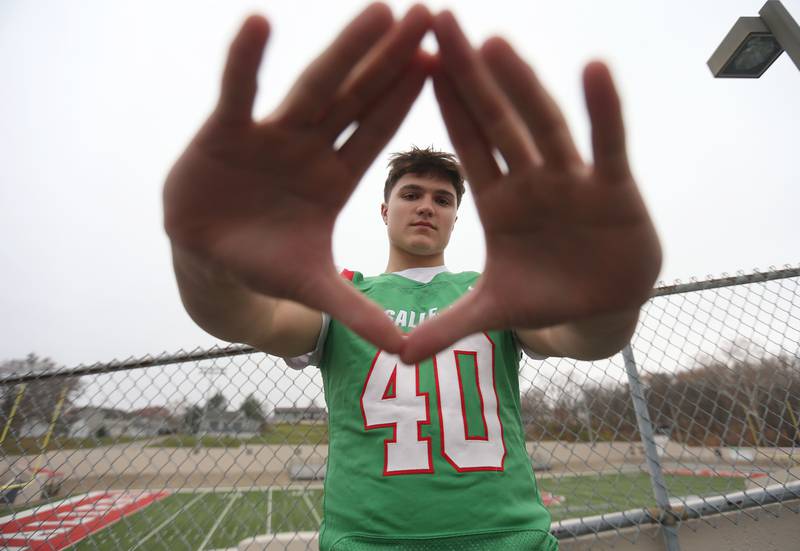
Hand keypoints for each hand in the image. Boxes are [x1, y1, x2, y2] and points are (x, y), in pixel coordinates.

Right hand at [163, 4, 431, 353]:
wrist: (208, 257)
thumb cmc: (264, 264)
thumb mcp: (312, 289)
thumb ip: (356, 311)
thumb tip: (402, 350)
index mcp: (335, 179)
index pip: (379, 133)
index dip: (409, 102)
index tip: (444, 64)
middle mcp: (309, 148)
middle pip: (356, 97)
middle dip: (390, 59)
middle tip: (424, 15)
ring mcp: (270, 136)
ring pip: (311, 85)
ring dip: (342, 49)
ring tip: (377, 12)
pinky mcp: (224, 131)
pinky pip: (237, 91)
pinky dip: (245, 63)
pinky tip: (259, 24)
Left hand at [401, 12, 661, 362]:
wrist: (600, 305)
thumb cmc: (546, 296)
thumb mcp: (493, 312)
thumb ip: (448, 327)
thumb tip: (397, 357)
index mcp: (497, 202)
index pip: (464, 147)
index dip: (440, 108)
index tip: (412, 62)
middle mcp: (531, 181)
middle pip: (495, 121)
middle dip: (468, 75)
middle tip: (440, 22)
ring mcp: (572, 182)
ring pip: (543, 126)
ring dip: (521, 86)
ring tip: (495, 43)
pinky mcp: (614, 190)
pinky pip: (607, 146)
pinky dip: (603, 113)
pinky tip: (595, 71)